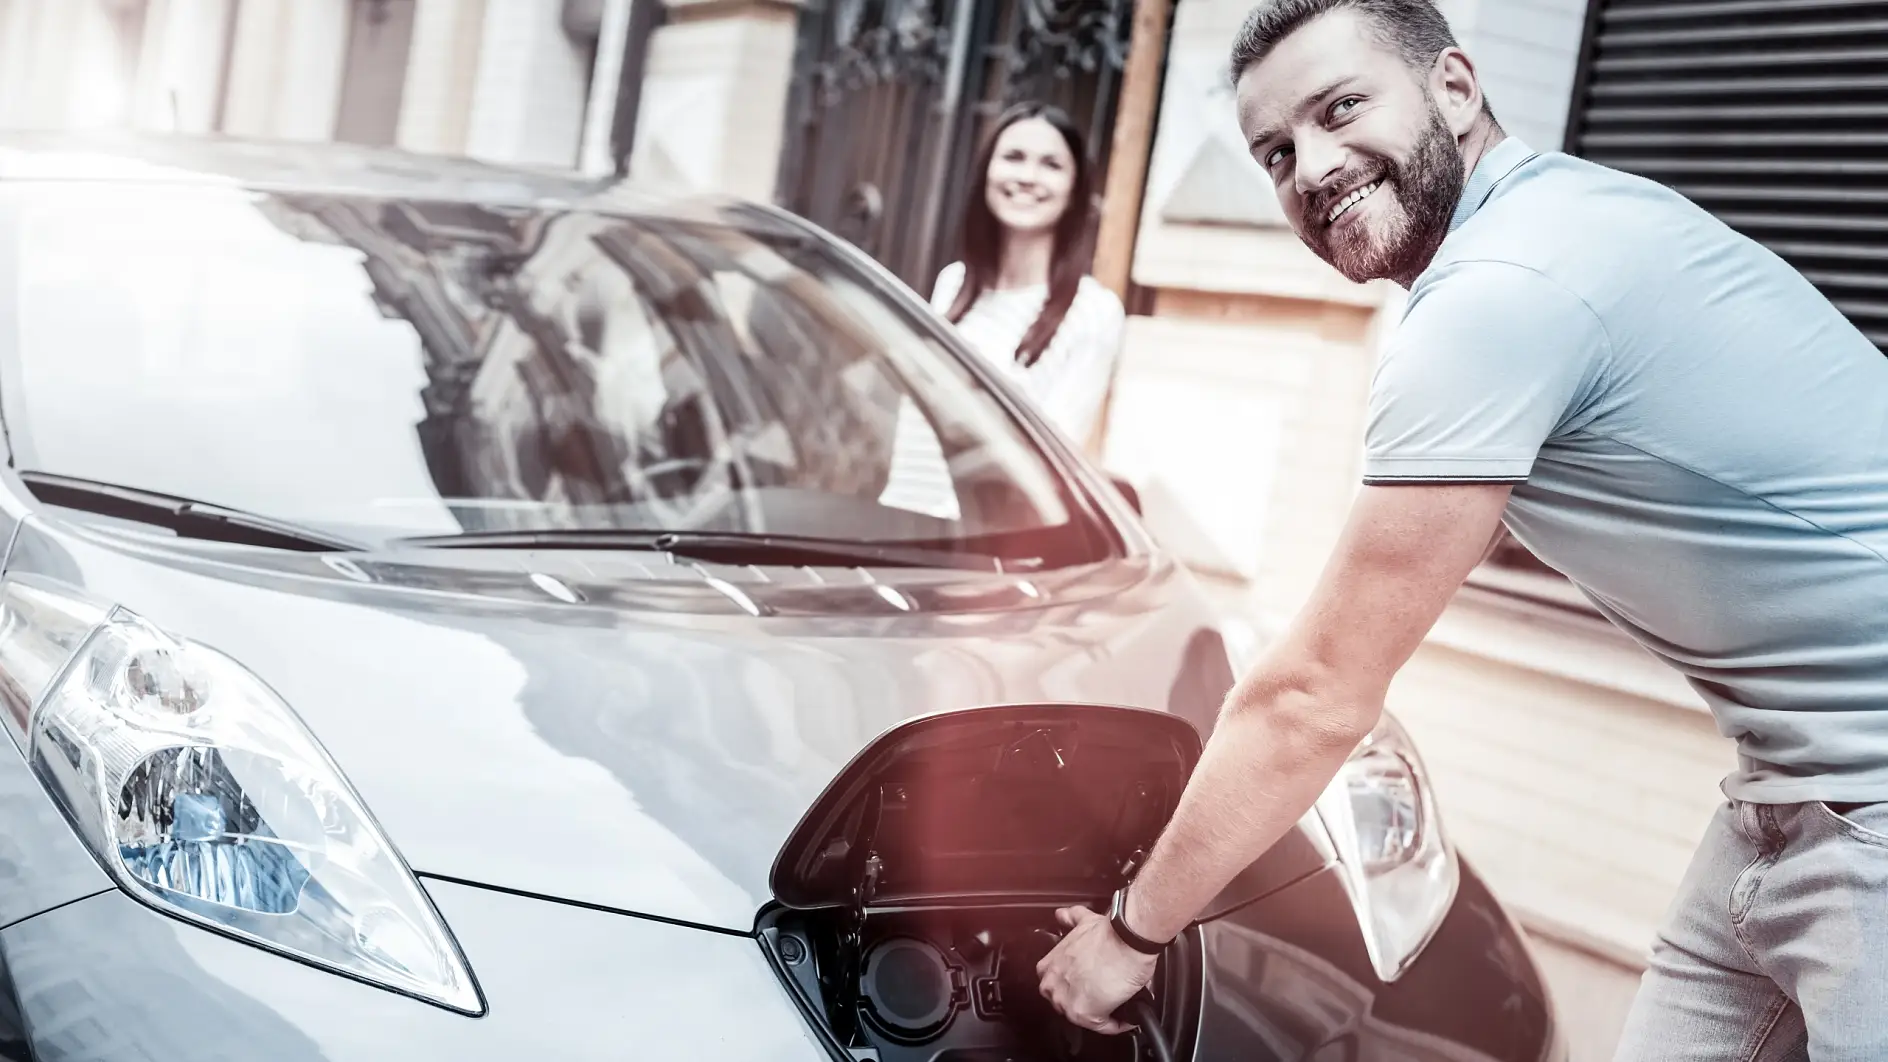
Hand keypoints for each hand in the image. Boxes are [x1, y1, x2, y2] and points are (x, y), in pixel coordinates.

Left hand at [1035, 905, 1157, 1035]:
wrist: (1128, 938)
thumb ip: (1069, 920)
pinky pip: (1102, 1027)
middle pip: (1067, 1001)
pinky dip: (1116, 1024)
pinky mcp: (1085, 1013)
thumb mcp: (1081, 921)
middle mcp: (1054, 983)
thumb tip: (1065, 916)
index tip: (1091, 985)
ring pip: (1082, 1015)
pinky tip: (1125, 1018)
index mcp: (1050, 964)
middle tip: (1104, 994)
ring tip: (1116, 1006)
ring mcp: (1066, 1000)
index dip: (1076, 985)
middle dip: (1085, 999)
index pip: (1057, 984)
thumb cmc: (1110, 932)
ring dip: (1100, 1012)